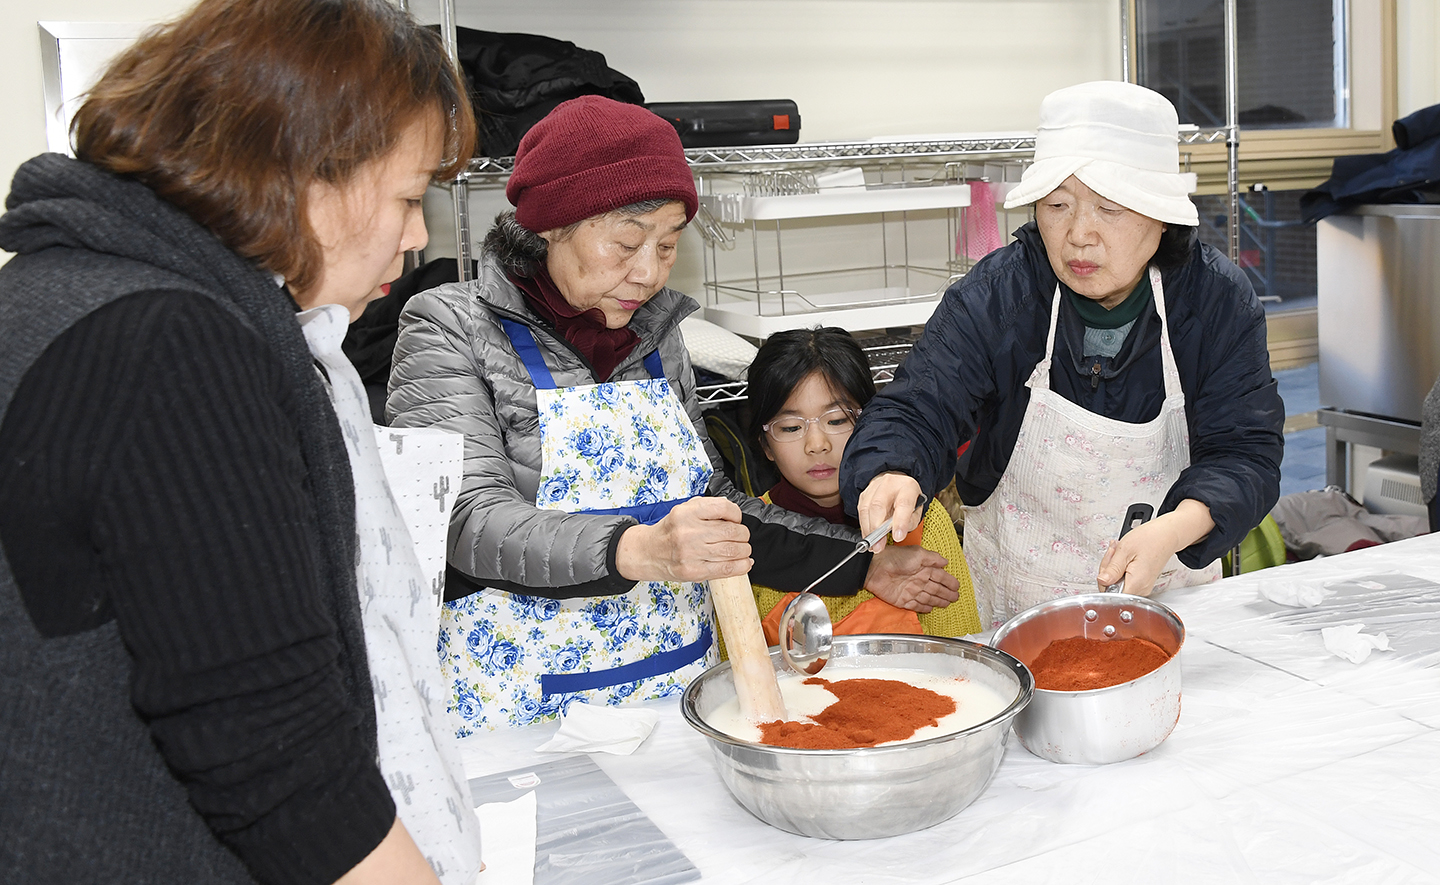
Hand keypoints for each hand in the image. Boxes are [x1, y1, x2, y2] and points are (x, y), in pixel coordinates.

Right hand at [615, 496, 750, 583]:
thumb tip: (736, 517)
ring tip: (742, 549)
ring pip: (733, 550)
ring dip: (744, 550)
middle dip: (743, 534)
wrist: (648, 552)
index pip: (724, 508)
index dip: (736, 514)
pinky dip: (741, 566)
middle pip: (732, 531)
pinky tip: (745, 563)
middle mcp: (688, 532)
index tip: (736, 519)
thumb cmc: (669, 531)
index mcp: (686, 513)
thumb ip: (708, 508)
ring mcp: (691, 553)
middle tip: (741, 536)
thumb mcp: (684, 509)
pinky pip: (726, 568)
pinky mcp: (694, 572)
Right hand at [856, 471, 923, 551]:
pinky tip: (868, 535)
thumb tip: (896, 533)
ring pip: (867, 508)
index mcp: (907, 487)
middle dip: (877, 529)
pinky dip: (864, 526)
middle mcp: (889, 484)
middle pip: (879, 505)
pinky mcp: (864, 494)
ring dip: (868, 529)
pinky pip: (861, 511)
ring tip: (872, 545)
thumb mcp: (916, 510)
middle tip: (879, 546)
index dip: (900, 522)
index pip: (903, 504)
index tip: (898, 537)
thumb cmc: (907, 499)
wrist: (896, 484)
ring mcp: (874, 487)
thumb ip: (909, 522)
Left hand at [864, 544, 959, 612]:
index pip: (940, 576)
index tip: (957, 586)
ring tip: (947, 603)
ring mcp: (911, 590)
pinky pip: (916, 605)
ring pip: (928, 597)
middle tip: (955, 597)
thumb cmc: (893, 557)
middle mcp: (918, 579)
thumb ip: (933, 558)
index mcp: (923, 568)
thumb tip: (945, 561)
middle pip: (936, 588)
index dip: (949, 582)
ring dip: (938, 601)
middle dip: (947, 593)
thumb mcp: (917, 553)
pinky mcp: (902, 600)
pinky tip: (930, 608)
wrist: (875, 569)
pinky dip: (924, 607)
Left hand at [1096, 499, 1214, 595]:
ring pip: (1116, 582)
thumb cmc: (1150, 539)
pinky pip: (1123, 578)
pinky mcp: (1141, 582)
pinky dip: (1120, 566)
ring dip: (1113, 566)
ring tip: (1119, 552)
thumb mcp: (1125, 550)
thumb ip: (1112, 569)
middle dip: (1107, 569)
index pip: (1110, 595)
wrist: (1166, 535)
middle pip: (1112, 588)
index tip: (1108, 565)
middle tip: (1113, 553)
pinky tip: (1124, 556)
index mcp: (1136, 584)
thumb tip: (1102, 581)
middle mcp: (1141, 589)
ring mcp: (1142, 586)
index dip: (1104, 580)